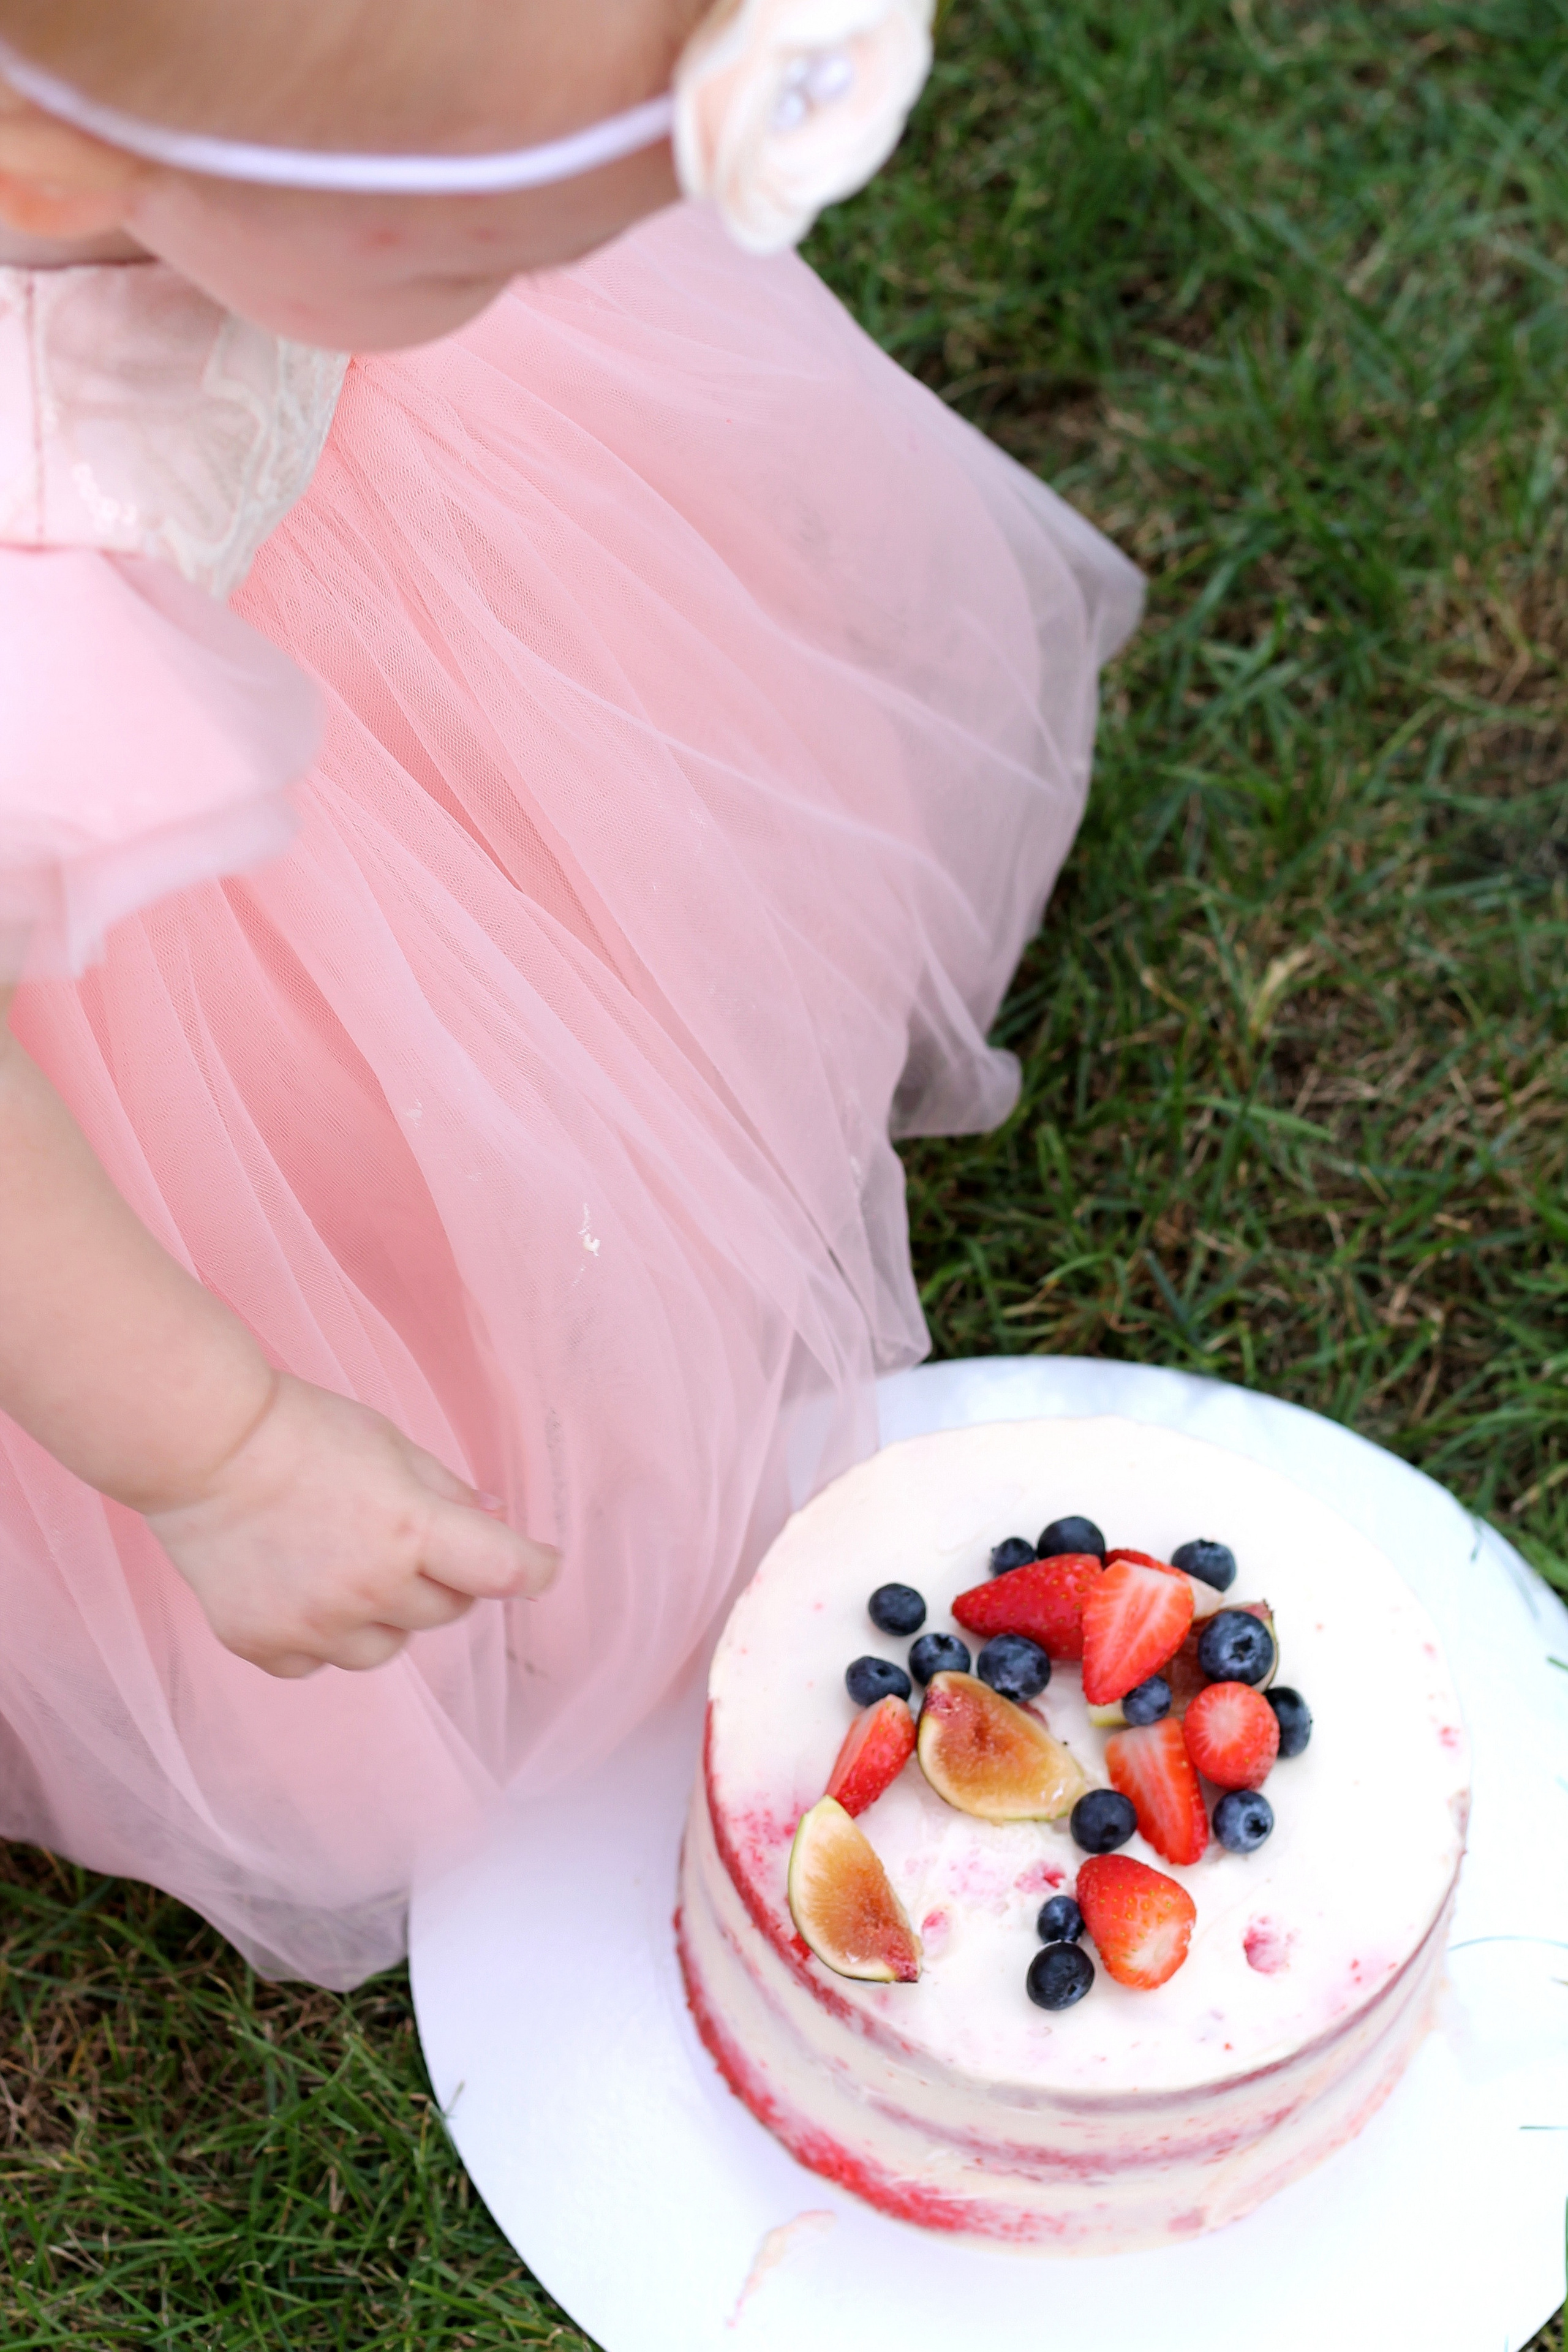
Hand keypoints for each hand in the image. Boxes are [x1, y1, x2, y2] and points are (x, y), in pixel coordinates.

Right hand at [146, 1373, 558, 1677]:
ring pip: (388, 1647)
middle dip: (443, 1578)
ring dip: (386, 1614)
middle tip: (406, 1539)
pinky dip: (324, 1635)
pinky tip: (301, 1586)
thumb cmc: (301, 1431)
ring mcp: (313, 1624)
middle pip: (447, 1611)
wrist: (201, 1447)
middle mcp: (367, 1586)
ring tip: (345, 1561)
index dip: (535, 1569)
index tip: (543, 1566)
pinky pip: (323, 1663)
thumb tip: (497, 1521)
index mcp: (409, 1527)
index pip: (502, 1571)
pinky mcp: (265, 1644)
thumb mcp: (391, 1445)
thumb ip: (448, 1492)